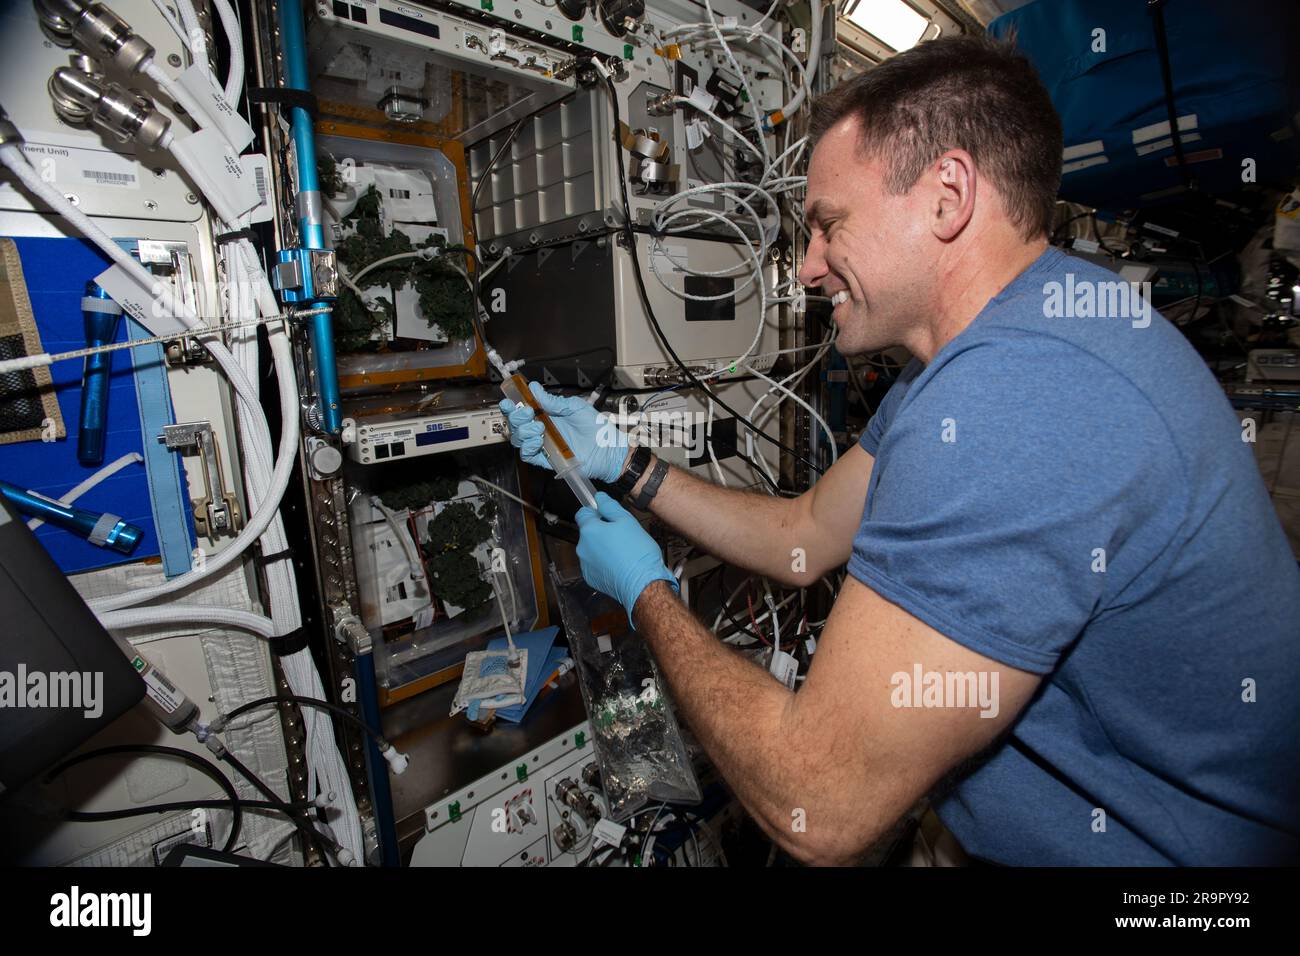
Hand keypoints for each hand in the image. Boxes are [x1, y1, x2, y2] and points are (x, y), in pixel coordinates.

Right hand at [498, 382, 629, 482]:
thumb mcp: (575, 407)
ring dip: (524, 431)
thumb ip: (553, 401)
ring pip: (518, 439)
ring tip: (540, 428)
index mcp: (547, 415)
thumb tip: (534, 388)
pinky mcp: (546, 459)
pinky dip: (528, 446)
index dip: (512, 405)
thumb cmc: (597, 429)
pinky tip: (538, 440)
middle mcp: (542, 429)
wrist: (608, 449)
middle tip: (528, 413)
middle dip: (516, 417)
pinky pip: (527, 455)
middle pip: (516, 424)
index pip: (522, 410)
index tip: (510, 401)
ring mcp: (543, 444)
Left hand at [575, 492, 676, 623]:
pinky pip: (595, 564)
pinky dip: (604, 563)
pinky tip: (619, 564)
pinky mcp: (591, 578)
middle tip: (621, 535)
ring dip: (602, 548)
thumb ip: (610, 506)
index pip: (582, 514)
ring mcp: (585, 565)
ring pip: (591, 549)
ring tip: (622, 552)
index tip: (607, 516)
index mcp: (589, 530)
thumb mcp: (627, 521)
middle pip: (588, 532)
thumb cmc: (637, 552)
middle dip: (601, 532)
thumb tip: (600, 497)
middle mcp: (582, 548)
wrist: (642, 583)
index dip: (595, 512)